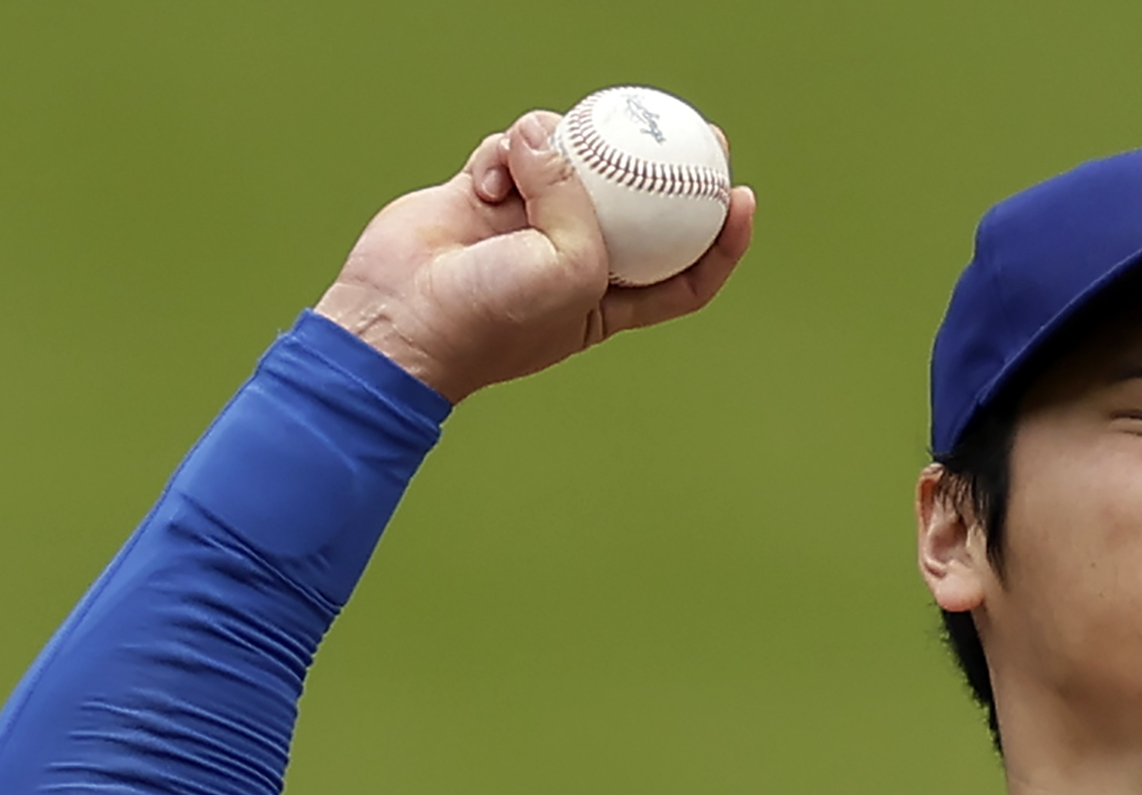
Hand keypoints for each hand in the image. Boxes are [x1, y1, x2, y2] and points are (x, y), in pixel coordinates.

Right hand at [313, 113, 755, 400]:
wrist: (401, 317)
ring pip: (570, 163)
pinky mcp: (486, 194)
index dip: (718, 239)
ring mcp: (529, 224)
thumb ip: (580, 201)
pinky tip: (490, 177)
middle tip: (695, 130)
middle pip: (635, 206)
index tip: (739, 197)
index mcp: (609, 300)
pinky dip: (506, 152)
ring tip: (532, 163)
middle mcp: (573, 259)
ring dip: (557, 151)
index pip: (682, 273)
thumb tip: (548, 138)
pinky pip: (513, 150)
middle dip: (665, 170)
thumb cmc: (495, 316)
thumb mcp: (573, 267)